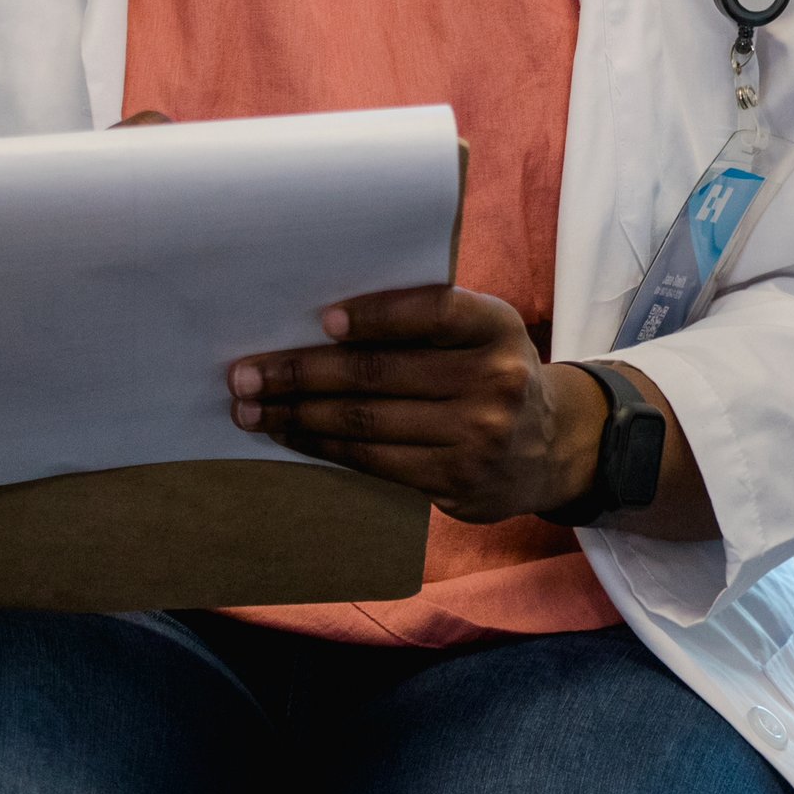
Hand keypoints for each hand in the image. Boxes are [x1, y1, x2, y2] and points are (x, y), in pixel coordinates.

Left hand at [231, 286, 596, 524]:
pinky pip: (372, 461)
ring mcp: (476, 436)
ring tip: (249, 406)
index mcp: (496, 326)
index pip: (433, 311)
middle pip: (381, 373)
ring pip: (367, 422)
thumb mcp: (480, 333)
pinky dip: (322, 445)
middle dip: (302, 373)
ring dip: (297, 414)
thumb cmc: (489, 373)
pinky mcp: (454, 481)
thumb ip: (426, 320)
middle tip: (245, 373)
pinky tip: (289, 434)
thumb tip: (321, 320)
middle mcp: (494, 380)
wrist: (548, 448)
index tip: (322, 320)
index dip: (377, 316)